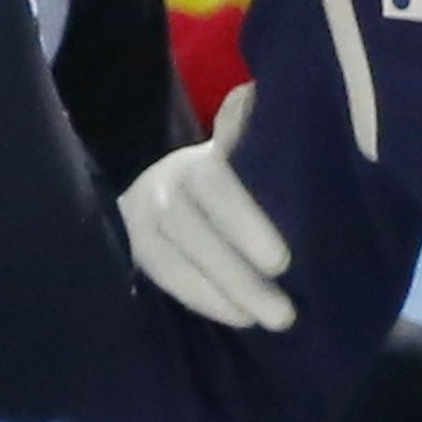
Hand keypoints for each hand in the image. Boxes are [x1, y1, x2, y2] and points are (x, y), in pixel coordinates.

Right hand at [118, 83, 295, 331]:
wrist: (160, 174)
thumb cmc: (227, 165)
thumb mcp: (240, 143)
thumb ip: (249, 130)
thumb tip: (257, 100)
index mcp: (193, 162)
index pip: (216, 190)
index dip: (245, 226)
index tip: (283, 262)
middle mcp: (161, 190)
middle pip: (194, 236)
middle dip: (239, 278)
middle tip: (284, 313)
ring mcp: (141, 222)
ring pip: (174, 265)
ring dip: (221, 299)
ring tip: (263, 321)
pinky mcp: (136, 251)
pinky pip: (167, 281)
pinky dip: (203, 302)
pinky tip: (239, 317)